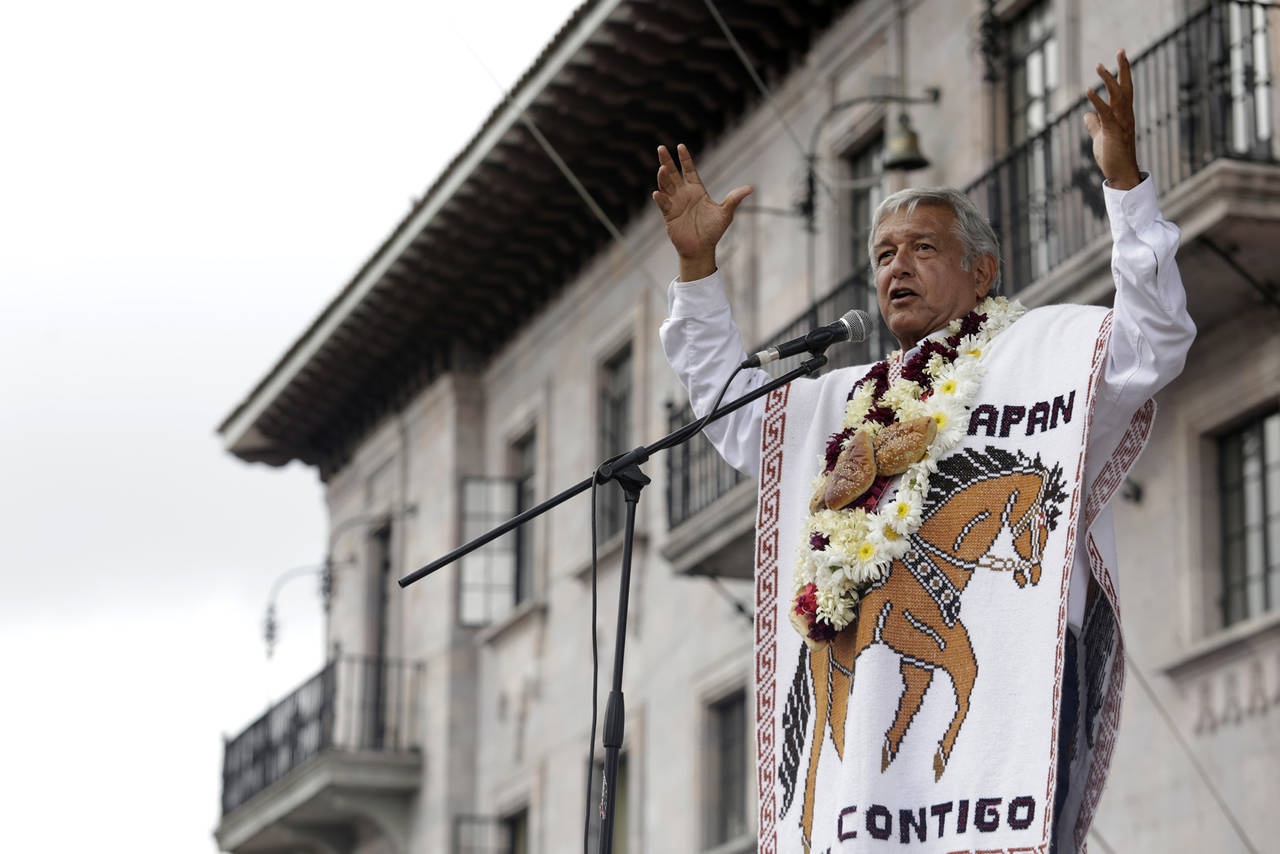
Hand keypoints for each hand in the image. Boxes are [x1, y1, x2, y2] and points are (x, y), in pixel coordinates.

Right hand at [652, 143, 752, 280]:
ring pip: (666, 186)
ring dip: (663, 178)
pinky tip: (657, 193)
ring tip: (662, 168)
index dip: (685, 159)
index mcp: (697, 190)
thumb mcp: (726, 213)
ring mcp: (675, 204)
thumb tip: (750, 188)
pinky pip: (663, 204)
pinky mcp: (669, 215)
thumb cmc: (713, 231)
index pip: (689, 170)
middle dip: (667, 161)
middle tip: (661, 148)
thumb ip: (734, 199)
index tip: (680, 146)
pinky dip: (660, 198)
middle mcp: (684, 194)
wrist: (702, 249)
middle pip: (673, 174)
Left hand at [1084, 49, 1141, 189]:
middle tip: (1121, 50)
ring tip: (1099, 65)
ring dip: (1108, 80)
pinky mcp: (1113, 132)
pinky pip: (1105, 113)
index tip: (1120, 56)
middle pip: (1125, 87)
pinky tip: (1088, 90)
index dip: (1122, 73)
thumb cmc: (1113, 157)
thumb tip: (1087, 115)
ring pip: (1117, 96)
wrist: (1121, 175)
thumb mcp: (1101, 137)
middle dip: (1123, 69)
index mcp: (1123, 115)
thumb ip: (1094, 125)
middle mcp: (1125, 116)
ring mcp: (1121, 123)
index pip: (1124, 90)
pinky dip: (1097, 101)